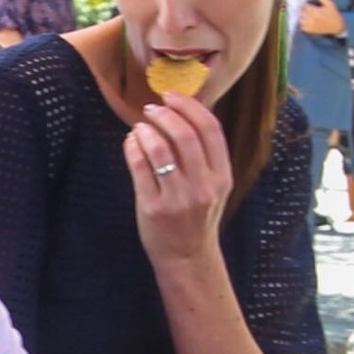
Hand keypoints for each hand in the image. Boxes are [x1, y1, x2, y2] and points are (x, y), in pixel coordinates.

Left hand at [122, 96, 230, 265]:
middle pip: (184, 135)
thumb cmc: (197, 217)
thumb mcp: (214, 187)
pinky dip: (132, 147)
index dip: (189, 106)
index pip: (210, 129)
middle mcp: (203, 187)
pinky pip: (139, 167)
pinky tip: (131, 142)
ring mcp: (178, 198)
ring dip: (146, 130)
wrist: (187, 257)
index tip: (172, 96)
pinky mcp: (153, 208)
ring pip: (160, 150)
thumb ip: (205, 155)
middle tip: (151, 109)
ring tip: (140, 127)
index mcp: (222, 177)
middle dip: (164, 114)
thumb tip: (184, 112)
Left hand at [299, 0, 344, 35]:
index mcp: (316, 11)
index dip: (306, 4)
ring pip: (300, 19)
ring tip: (305, 15)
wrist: (336, 26)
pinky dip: (302, 24)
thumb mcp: (330, 4)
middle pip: (301, 12)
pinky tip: (306, 22)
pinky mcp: (311, 30)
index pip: (305, 6)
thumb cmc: (333, 14)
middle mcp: (312, 18)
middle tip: (306, 9)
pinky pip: (302, 27)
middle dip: (303, 10)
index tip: (308, 4)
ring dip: (302, 17)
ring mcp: (311, 25)